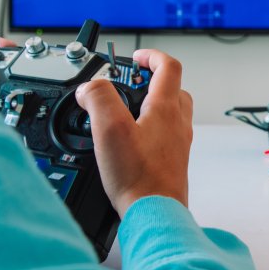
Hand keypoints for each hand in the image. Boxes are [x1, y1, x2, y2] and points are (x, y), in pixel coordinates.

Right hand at [74, 49, 192, 214]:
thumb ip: (99, 99)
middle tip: (129, 85)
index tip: (135, 58)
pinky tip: (130, 141)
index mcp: (166, 108)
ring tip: (125, 112)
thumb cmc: (139, 177)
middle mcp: (178, 123)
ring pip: (171, 111)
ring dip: (152, 104)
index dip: (151, 56)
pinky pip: (166, 134)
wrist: (156, 213)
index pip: (169, 66)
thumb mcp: (110, 129)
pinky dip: (150, 128)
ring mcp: (178, 142)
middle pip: (173, 88)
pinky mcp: (173, 160)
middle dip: (151, 80)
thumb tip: (90, 87)